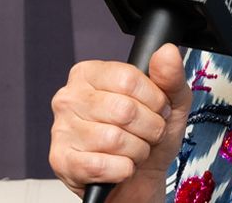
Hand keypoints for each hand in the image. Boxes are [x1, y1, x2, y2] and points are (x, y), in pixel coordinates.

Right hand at [50, 44, 192, 200]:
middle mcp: (69, 97)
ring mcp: (61, 129)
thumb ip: (171, 76)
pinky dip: (122, 169)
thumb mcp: (170, 102)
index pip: (128, 78)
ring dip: (137, 151)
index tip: (159, 109)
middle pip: (124, 110)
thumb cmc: (147, 134)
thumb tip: (166, 52)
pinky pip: (101, 165)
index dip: (155, 99)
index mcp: (89, 73)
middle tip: (149, 133)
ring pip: (114, 139)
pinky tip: (120, 166)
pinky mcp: (60, 160)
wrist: (139, 179)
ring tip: (134, 150)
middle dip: (149, 128)